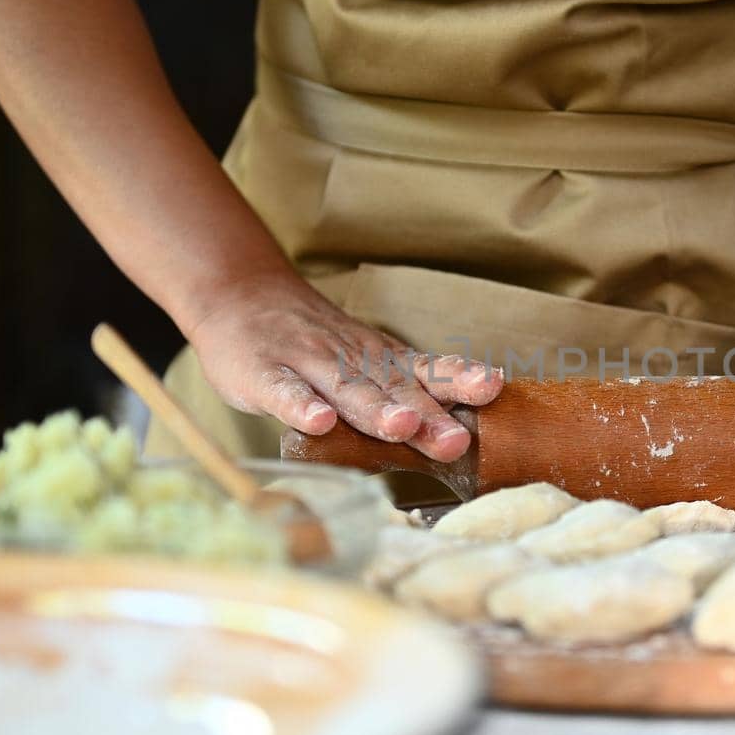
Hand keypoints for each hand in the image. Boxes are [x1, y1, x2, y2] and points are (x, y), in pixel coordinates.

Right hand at [184, 270, 502, 461]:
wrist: (241, 296)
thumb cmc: (316, 345)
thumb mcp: (368, 361)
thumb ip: (408, 391)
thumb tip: (464, 434)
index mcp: (382, 362)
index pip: (428, 370)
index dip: (460, 379)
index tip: (493, 387)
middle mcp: (352, 360)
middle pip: (394, 389)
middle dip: (427, 415)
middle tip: (456, 439)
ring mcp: (308, 363)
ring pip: (346, 390)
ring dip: (376, 409)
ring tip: (402, 427)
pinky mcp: (264, 374)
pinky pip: (285, 391)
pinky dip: (301, 407)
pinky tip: (319, 423)